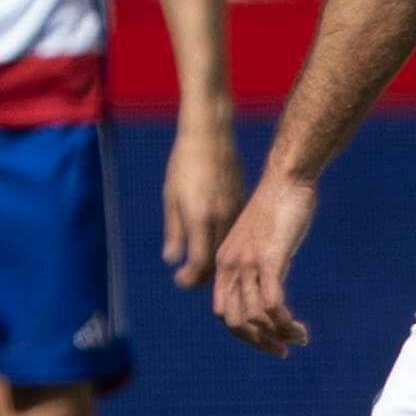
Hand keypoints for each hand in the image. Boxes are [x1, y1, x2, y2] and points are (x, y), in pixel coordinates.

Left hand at [162, 119, 244, 288]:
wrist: (211, 134)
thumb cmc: (184, 163)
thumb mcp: (171, 196)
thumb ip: (174, 230)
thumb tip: (172, 259)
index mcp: (200, 216)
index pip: (199, 261)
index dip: (190, 277)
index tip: (180, 281)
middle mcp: (221, 217)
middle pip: (217, 260)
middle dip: (203, 276)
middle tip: (190, 281)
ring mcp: (235, 210)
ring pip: (229, 248)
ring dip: (217, 263)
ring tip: (203, 270)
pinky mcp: (243, 202)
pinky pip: (236, 233)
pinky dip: (227, 246)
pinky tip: (218, 248)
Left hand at [211, 175, 316, 355]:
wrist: (286, 179)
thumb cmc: (279, 206)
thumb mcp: (261, 241)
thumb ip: (260, 268)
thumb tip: (270, 291)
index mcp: (224, 263)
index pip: (224, 313)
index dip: (244, 334)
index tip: (269, 341)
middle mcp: (230, 266)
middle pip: (235, 322)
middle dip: (259, 342)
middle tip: (283, 349)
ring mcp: (248, 263)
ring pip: (255, 318)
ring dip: (279, 335)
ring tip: (300, 337)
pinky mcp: (268, 259)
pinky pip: (272, 304)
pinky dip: (285, 322)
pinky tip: (299, 327)